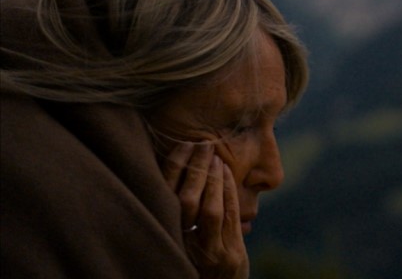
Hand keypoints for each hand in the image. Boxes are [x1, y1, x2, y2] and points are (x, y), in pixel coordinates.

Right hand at [162, 142, 248, 278]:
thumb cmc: (193, 262)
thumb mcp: (179, 241)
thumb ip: (177, 216)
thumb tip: (171, 172)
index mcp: (167, 238)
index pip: (165, 199)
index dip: (173, 170)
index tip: (182, 145)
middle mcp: (184, 246)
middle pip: (186, 202)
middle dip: (195, 170)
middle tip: (201, 143)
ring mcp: (210, 251)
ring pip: (210, 210)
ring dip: (213, 179)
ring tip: (214, 154)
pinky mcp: (231, 254)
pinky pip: (230, 217)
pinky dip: (229, 193)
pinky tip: (227, 173)